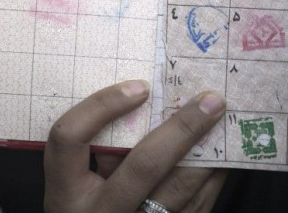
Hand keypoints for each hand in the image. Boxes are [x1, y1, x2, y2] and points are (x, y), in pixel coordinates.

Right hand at [44, 80, 226, 211]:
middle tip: (210, 99)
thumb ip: (102, 146)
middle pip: (143, 165)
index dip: (102, 106)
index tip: (139, 86)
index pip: (70, 137)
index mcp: (65, 192)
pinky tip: (219, 153)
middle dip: (182, 128)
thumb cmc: (86, 202)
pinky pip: (197, 206)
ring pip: (180, 190)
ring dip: (207, 152)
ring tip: (221, 121)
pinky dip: (211, 176)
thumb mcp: (76, 179)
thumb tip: (150, 99)